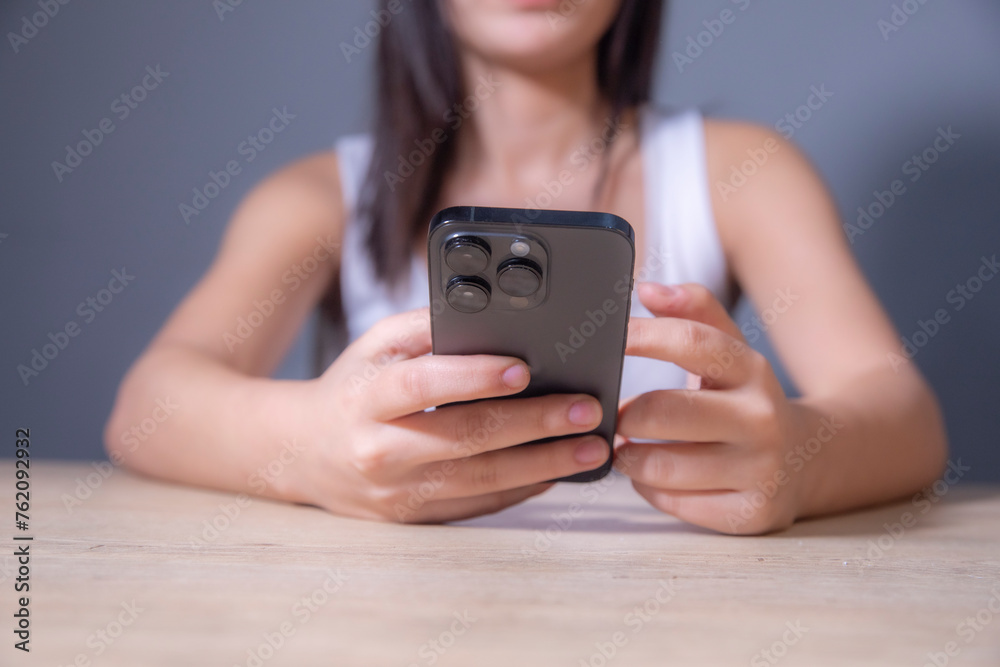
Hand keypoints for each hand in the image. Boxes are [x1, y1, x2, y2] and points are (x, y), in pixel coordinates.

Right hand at [298, 308, 608, 522]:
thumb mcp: (376, 345)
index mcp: (367, 397)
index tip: (523, 368)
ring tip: (591, 448)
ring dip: (543, 465)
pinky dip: (521, 489)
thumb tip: (495, 320)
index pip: (422, 384)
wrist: (305, 454)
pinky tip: (556, 471)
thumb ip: (428, 329)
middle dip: (533, 424)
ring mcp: (397, 492)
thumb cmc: (354, 388)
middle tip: (585, 410)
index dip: (472, 376)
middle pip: (464, 438)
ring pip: (479, 481)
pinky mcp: (413, 518)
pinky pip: (477, 506)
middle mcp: (380, 449)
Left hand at [614, 282, 803, 533]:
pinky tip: (654, 477)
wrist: (810, 458)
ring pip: (662, 466)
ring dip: (629, 457)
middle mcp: (761, 418)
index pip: (691, 343)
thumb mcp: (732, 349)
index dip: (641, 337)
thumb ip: (693, 311)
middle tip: (613, 416)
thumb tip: (646, 289)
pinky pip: (673, 504)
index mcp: (752, 369)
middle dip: (625, 415)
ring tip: (626, 447)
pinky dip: (650, 490)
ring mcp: (759, 469)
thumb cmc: (748, 398)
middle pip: (665, 412)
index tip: (606, 340)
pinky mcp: (750, 513)